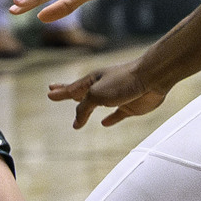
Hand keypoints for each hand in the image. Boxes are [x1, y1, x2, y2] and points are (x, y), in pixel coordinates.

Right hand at [48, 60, 166, 128]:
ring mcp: (116, 97)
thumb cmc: (122, 82)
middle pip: (81, 93)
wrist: (151, 78)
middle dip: (68, 93)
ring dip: (86, 107)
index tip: (49, 93)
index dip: (60, 92)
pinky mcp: (129, 107)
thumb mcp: (96, 95)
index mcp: (92, 80)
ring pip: (97, 104)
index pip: (71, 88)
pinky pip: (116, 115)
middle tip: (55, 91)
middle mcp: (102, 88)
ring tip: (79, 108)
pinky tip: (105, 123)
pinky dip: (110, 119)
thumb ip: (84, 108)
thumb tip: (76, 121)